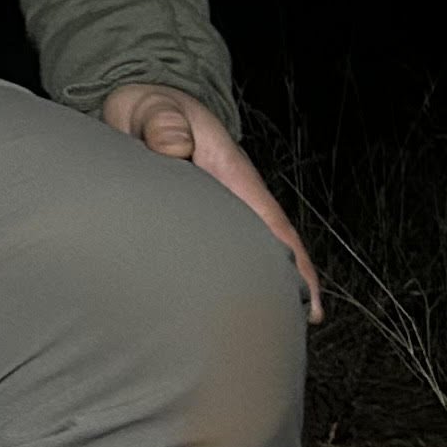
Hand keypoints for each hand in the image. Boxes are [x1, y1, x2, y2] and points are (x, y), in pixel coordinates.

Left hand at [101, 84, 321, 323]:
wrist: (137, 105)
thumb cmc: (152, 109)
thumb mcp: (156, 109)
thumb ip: (164, 124)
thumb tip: (175, 146)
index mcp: (232, 179)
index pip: (272, 227)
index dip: (295, 266)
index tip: (309, 304)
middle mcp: (227, 201)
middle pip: (261, 254)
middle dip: (278, 295)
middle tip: (283, 340)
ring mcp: (207, 213)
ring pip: (232, 260)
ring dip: (245, 293)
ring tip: (251, 341)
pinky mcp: (183, 222)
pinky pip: (202, 258)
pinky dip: (210, 284)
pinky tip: (200, 318)